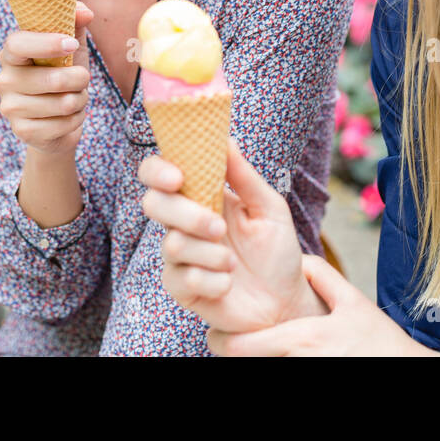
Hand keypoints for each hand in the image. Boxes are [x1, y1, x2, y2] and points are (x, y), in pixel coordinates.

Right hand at [0, 1, 94, 157]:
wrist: (59, 120)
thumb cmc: (63, 74)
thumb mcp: (71, 46)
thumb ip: (74, 22)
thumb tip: (84, 12)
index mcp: (11, 54)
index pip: (17, 44)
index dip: (46, 43)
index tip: (71, 44)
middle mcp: (4, 80)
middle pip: (52, 79)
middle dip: (79, 79)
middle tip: (80, 79)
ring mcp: (10, 108)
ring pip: (63, 103)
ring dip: (79, 101)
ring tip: (73, 98)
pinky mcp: (22, 131)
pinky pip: (63, 125)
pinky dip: (75, 120)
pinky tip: (66, 118)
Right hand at [139, 138, 321, 333]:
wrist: (285, 301)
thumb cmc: (277, 251)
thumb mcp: (270, 209)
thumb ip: (245, 177)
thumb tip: (226, 140)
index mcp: (201, 196)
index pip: (159, 173)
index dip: (158, 170)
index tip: (177, 178)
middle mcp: (183, 223)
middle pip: (154, 204)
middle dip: (187, 215)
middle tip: (219, 228)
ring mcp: (179, 256)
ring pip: (173, 244)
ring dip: (211, 254)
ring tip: (233, 263)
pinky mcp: (180, 288)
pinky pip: (183, 279)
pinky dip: (213, 281)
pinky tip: (228, 284)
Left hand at [207, 254, 439, 356]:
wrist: (407, 370)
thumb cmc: (380, 340)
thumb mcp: (353, 301)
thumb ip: (322, 276)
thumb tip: (298, 258)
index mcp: (302, 340)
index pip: (240, 347)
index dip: (221, 341)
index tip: (216, 333)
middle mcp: (298, 364)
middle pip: (244, 365)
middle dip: (233, 353)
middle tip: (228, 341)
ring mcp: (304, 377)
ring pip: (262, 372)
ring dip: (254, 362)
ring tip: (254, 348)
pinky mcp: (311, 386)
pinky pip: (282, 375)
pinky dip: (275, 367)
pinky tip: (278, 358)